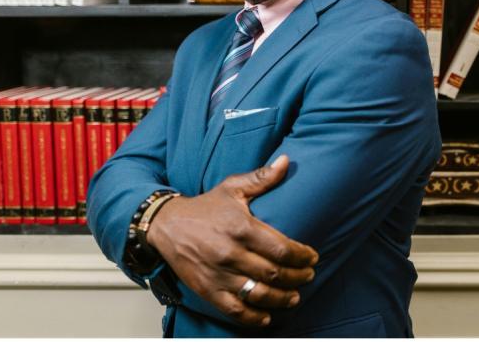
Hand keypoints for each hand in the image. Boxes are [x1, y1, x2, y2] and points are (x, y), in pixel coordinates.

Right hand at [147, 155, 318, 326]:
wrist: (166, 225)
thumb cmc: (204, 207)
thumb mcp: (232, 187)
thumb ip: (261, 178)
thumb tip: (286, 161)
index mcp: (241, 228)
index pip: (281, 248)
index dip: (301, 256)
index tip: (312, 258)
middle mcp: (230, 253)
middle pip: (274, 273)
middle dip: (297, 277)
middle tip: (308, 276)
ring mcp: (218, 274)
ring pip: (258, 294)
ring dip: (281, 298)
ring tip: (294, 296)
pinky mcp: (207, 290)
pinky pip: (234, 309)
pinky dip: (253, 317)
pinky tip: (266, 316)